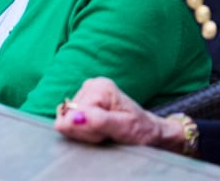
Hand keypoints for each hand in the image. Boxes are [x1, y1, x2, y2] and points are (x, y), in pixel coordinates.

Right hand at [54, 78, 182, 150]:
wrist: (149, 130)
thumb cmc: (140, 130)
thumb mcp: (122, 129)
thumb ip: (97, 122)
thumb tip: (69, 118)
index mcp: (101, 88)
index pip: (75, 114)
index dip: (87, 130)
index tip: (105, 134)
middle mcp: (92, 84)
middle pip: (71, 115)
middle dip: (85, 130)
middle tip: (106, 134)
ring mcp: (87, 90)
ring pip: (70, 117)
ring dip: (85, 130)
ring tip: (105, 131)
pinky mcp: (84, 99)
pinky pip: (71, 117)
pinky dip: (84, 127)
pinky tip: (99, 128)